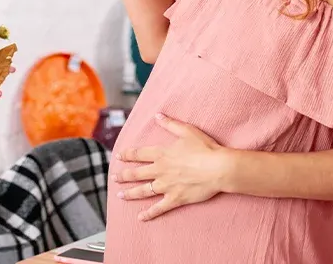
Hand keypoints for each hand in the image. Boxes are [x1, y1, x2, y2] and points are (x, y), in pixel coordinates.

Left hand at [114, 114, 230, 220]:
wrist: (218, 168)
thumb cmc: (205, 148)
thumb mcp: (187, 131)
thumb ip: (170, 124)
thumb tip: (157, 115)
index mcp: (162, 154)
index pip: (139, 154)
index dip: (127, 155)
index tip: (119, 156)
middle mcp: (161, 170)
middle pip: (137, 174)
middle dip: (124, 175)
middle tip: (114, 178)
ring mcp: (167, 186)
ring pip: (143, 191)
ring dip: (130, 193)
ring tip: (120, 195)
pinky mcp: (175, 199)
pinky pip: (159, 208)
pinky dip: (149, 213)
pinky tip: (140, 217)